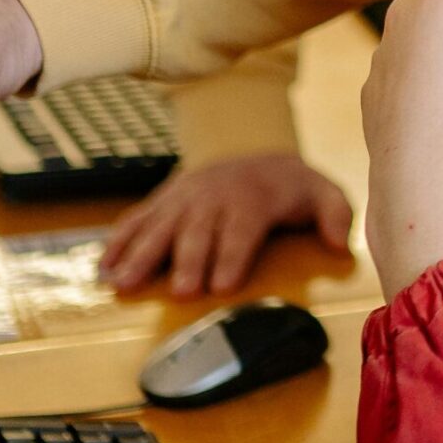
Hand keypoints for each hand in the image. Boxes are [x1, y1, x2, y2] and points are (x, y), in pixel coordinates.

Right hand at [100, 153, 354, 296]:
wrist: (256, 150)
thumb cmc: (292, 185)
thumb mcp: (325, 192)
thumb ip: (336, 215)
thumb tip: (339, 244)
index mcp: (253, 198)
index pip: (242, 229)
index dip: (232, 257)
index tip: (222, 287)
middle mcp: (214, 196)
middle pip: (199, 231)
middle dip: (189, 261)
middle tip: (182, 292)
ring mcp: (185, 197)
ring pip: (160, 226)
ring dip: (142, 255)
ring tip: (124, 284)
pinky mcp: (164, 200)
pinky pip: (137, 219)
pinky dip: (118, 242)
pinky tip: (103, 268)